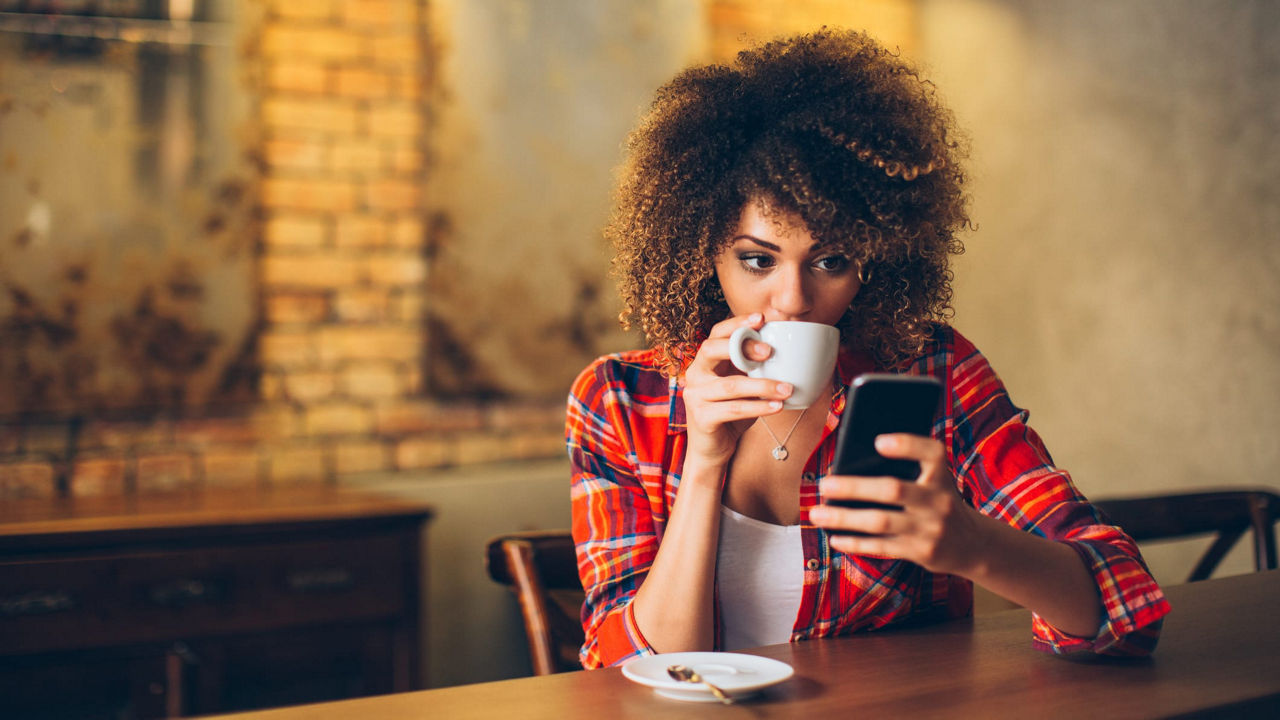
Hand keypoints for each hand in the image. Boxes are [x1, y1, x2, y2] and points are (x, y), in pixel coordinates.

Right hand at [680, 313, 794, 467]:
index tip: (761, 318)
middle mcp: (695, 374)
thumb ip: (753, 368)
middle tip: (770, 351)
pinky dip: (758, 407)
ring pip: (731, 385)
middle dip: (742, 346)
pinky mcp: (702, 417)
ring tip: (787, 388)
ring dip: (762, 385)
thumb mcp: (742, 385)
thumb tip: (788, 350)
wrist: (712, 450)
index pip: (716, 334)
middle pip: (711, 349)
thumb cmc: (731, 413)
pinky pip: (734, 409)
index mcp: (705, 362)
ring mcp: (695, 396)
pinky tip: (777, 406)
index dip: (736, 323)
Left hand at [809, 433, 988, 576]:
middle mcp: (939, 501)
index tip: (878, 442)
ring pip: (881, 522)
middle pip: (893, 490)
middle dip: (855, 487)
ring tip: (817, 513)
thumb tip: (852, 465)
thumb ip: (909, 469)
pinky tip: (835, 537)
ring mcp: (930, 529)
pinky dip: (856, 542)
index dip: (906, 445)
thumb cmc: (939, 501)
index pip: (931, 453)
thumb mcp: (935, 481)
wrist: (973, 544)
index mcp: (942, 475)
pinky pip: (882, 547)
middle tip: (824, 484)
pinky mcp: (921, 552)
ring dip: (845, 518)